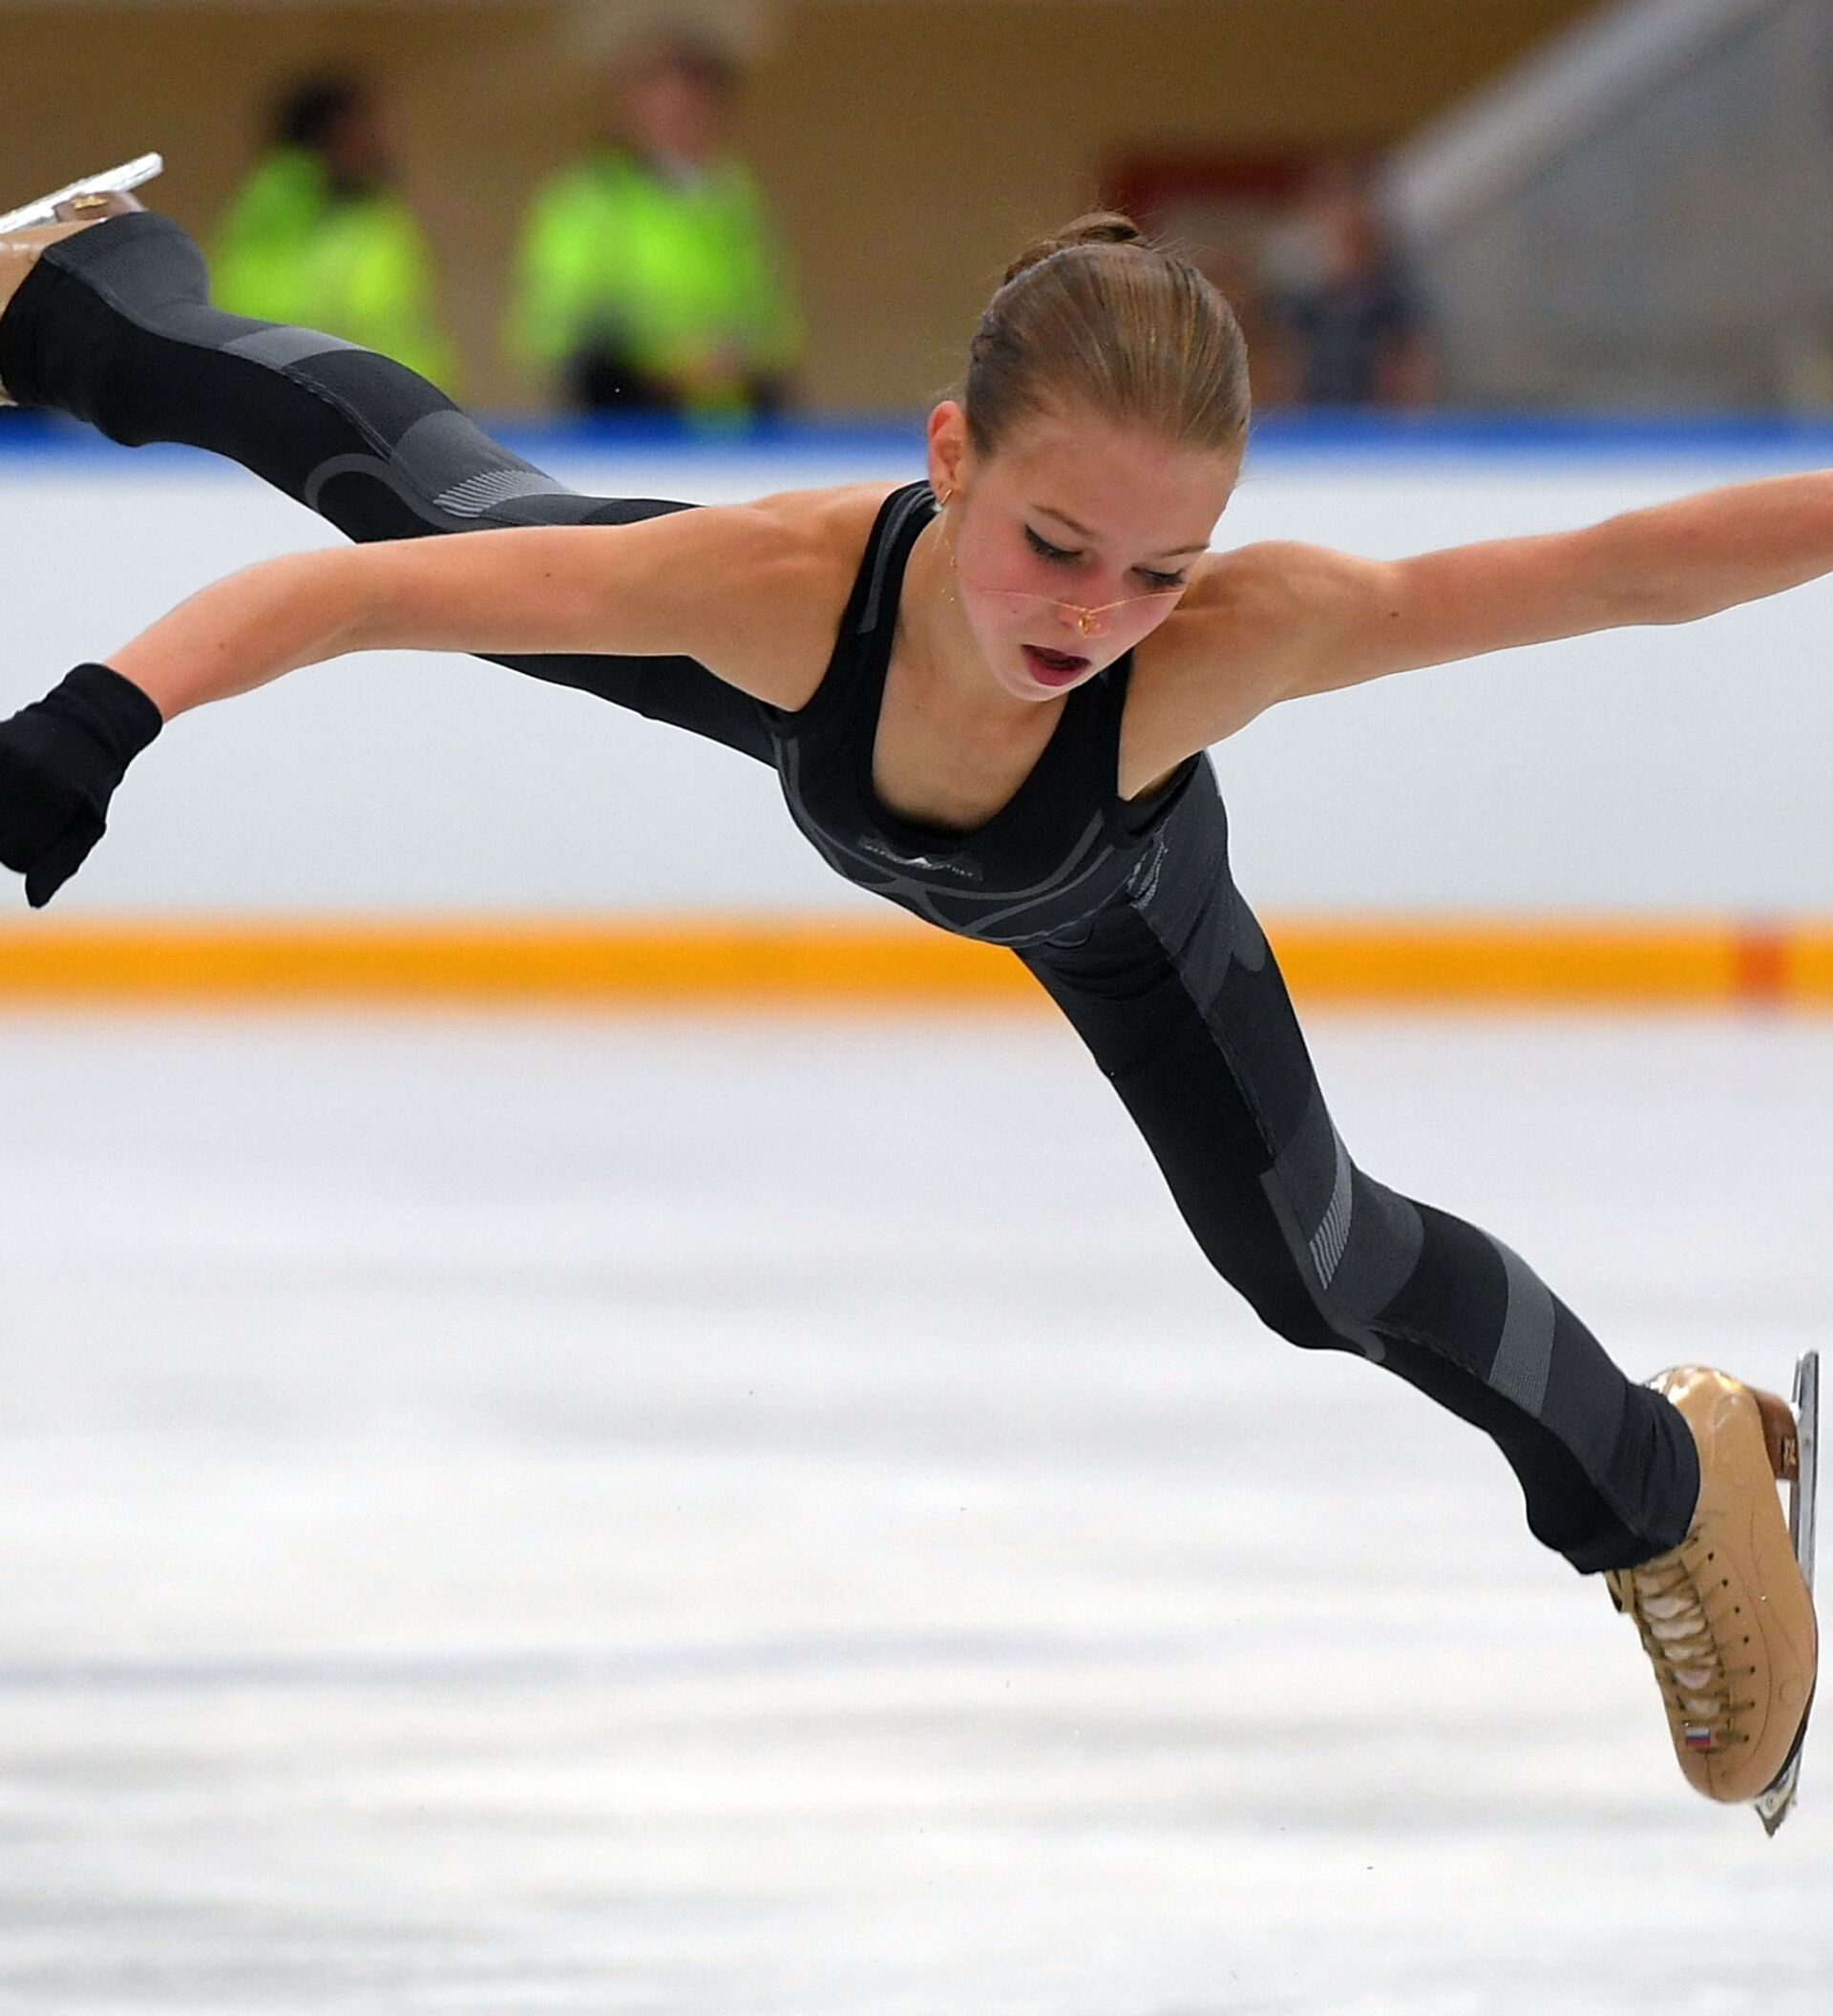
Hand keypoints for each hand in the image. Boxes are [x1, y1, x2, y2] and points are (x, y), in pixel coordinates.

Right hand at [0, 663, 161, 905]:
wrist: (88, 721)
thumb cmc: (90, 782)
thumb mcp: (87, 826)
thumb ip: (59, 864)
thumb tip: (34, 901)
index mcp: (49, 800)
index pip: (16, 857)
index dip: (29, 851)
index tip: (50, 828)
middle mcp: (20, 773)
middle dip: (10, 832)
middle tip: (34, 806)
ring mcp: (2, 755)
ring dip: (4, 811)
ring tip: (25, 792)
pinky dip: (3, 789)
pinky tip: (13, 779)